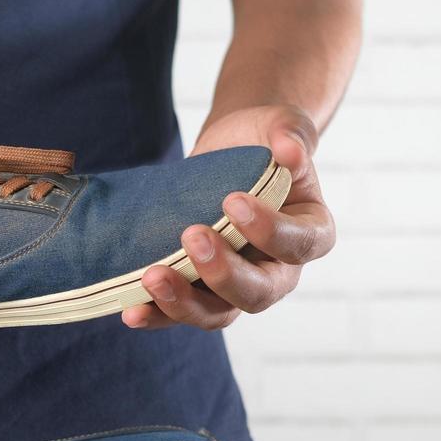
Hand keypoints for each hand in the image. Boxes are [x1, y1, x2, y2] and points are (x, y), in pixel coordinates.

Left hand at [121, 104, 334, 330]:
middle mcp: (278, 271)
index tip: (233, 202)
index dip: (269, 231)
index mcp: (309, 233)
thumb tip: (290, 150)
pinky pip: (180, 313)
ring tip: (153, 277)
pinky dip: (156, 315)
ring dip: (184, 301)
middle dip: (223, 273)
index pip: (297, 244)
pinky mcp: (200, 290)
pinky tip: (131, 311)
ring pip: (218, 313)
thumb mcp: (282, 125)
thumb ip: (292, 134)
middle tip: (192, 236)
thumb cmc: (263, 140)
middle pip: (258, 292)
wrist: (230, 149)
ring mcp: (236, 287)